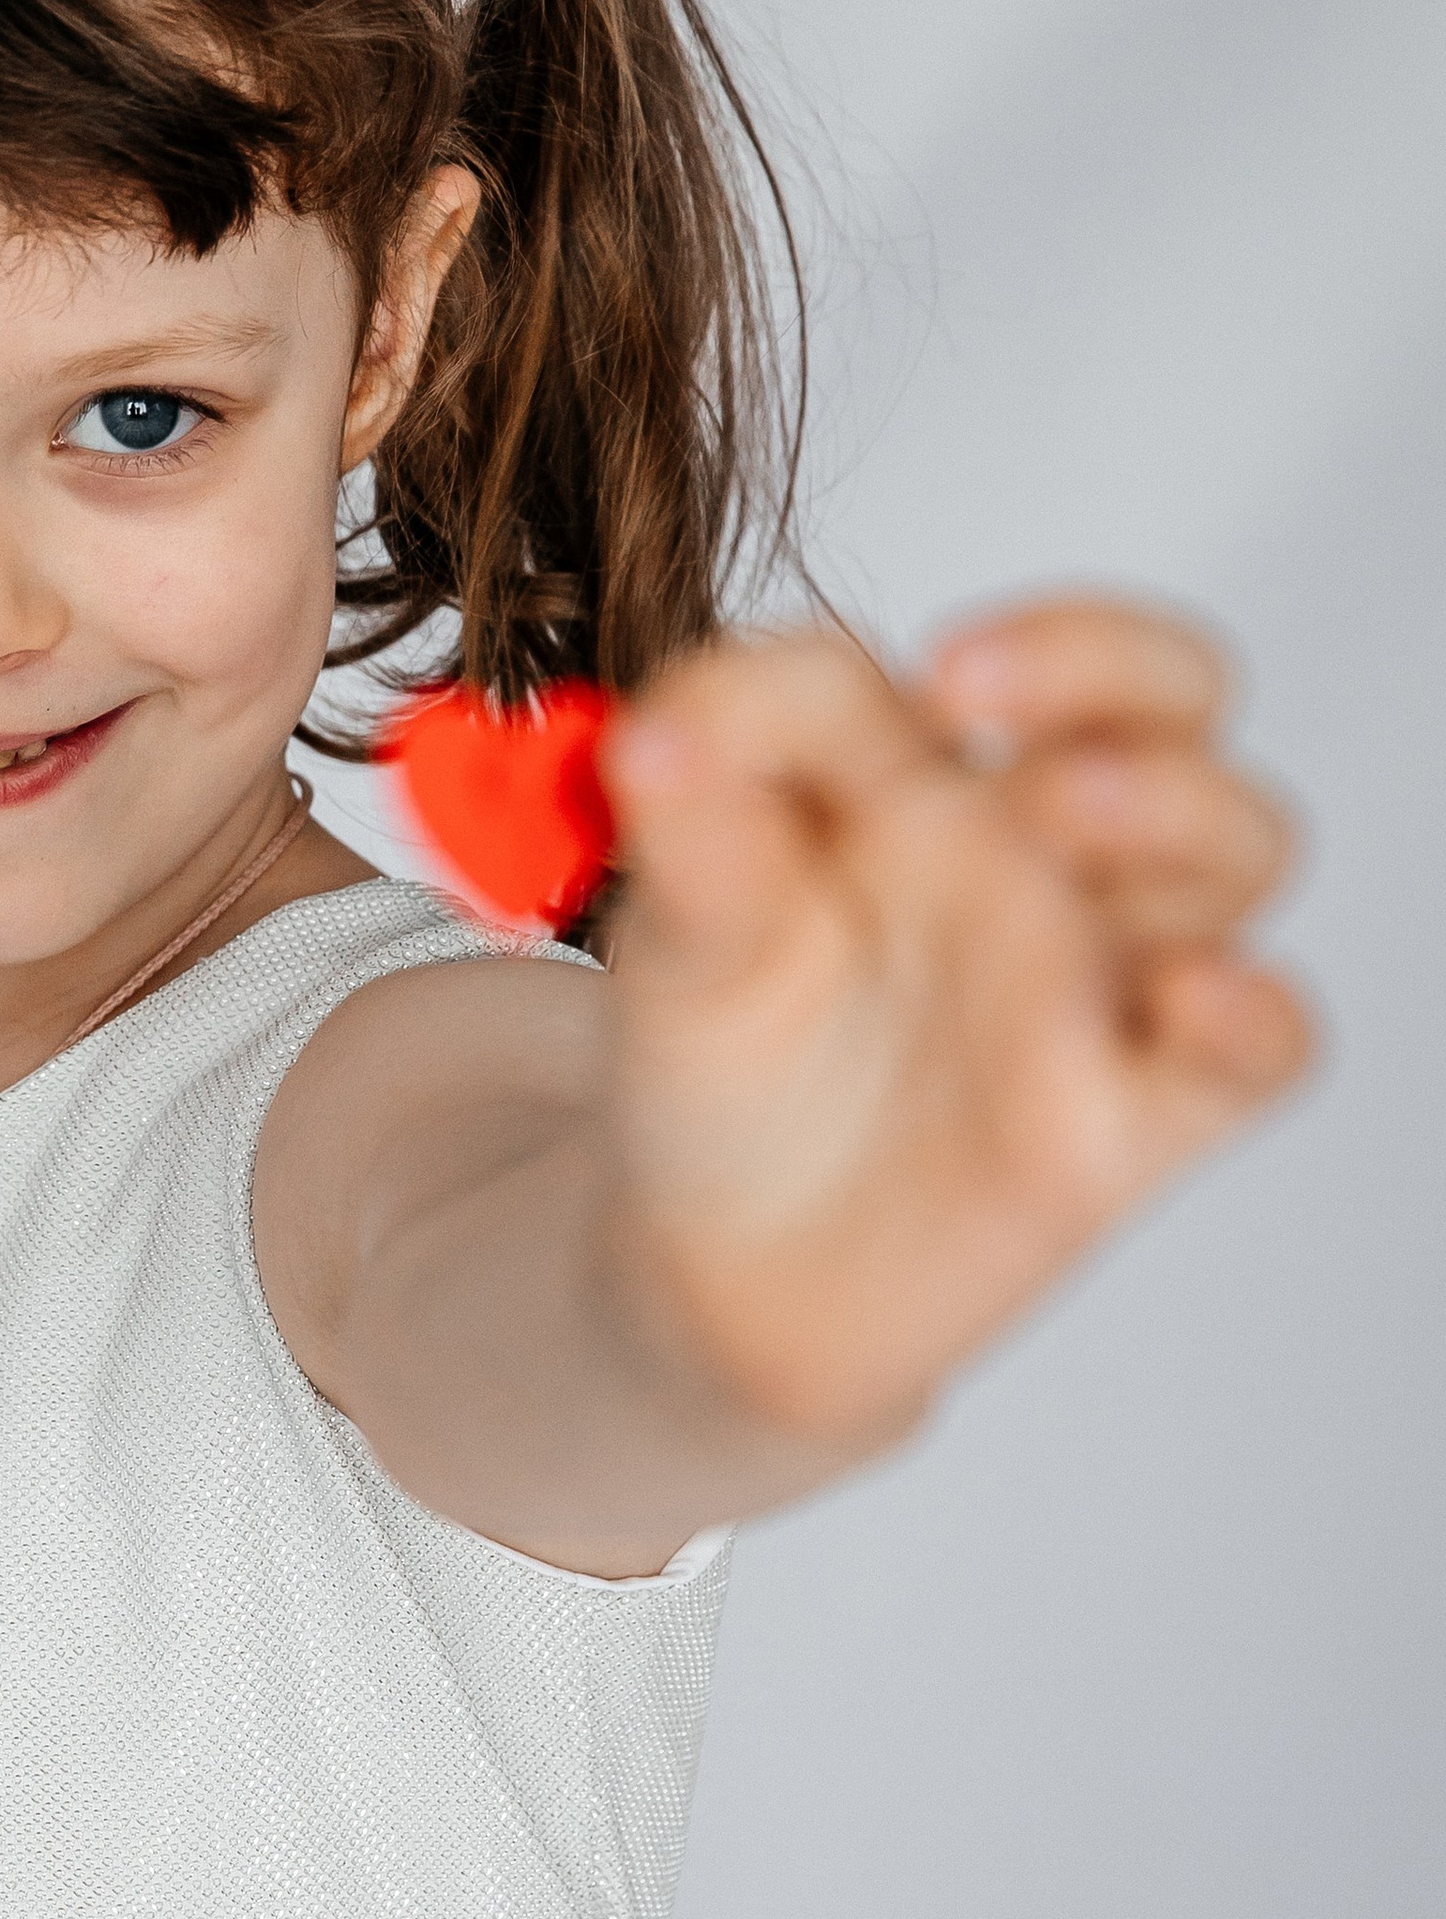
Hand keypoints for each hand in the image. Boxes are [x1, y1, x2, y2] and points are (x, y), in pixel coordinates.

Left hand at [596, 596, 1314, 1448]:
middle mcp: (1037, 848)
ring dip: (1174, 799)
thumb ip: (690, 832)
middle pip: (1161, 690)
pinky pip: (1264, 1045)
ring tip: (1064, 804)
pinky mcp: (1142, 1107)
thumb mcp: (679, 941)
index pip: (940, 662)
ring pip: (1237, 839)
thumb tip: (654, 733)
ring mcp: (1101, 970)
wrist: (723, 1263)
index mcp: (918, 770)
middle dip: (1095, 656)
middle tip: (965, 683)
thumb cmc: (722, 1061)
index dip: (842, 671)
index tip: (726, 728)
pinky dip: (1252, 1011)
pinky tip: (1188, 995)